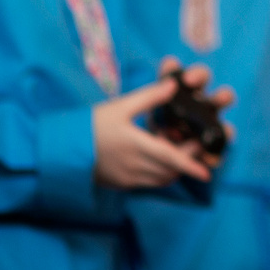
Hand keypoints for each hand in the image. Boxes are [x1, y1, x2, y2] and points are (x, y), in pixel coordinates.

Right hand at [93, 60, 234, 187]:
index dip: (191, 167)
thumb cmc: (90, 126)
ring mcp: (129, 178)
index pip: (171, 159)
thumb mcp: (120, 107)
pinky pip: (149, 182)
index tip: (207, 174)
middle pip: (171, 169)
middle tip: (195, 142)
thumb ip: (149, 97)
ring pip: (161, 178)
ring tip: (176, 147)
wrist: (62, 151)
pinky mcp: (122, 184)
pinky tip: (157, 156)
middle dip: (187, 160)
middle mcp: (135, 167)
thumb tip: (173, 85)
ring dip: (173, 167)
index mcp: (137, 147)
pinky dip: (160, 173)